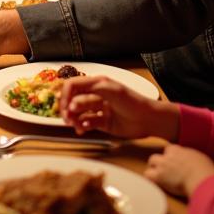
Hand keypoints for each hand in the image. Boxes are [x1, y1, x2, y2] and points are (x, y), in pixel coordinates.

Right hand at [59, 76, 179, 139]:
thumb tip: (72, 102)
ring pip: (78, 113)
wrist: (149, 119)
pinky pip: (87, 124)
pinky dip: (83, 126)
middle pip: (73, 100)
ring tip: (76, 126)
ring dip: (74, 119)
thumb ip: (91, 91)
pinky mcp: (102, 123)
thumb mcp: (112, 91)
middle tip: (67, 119)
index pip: (73, 85)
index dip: (65, 95)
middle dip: (68, 109)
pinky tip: (85, 129)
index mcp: (97, 84)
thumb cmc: (133, 101)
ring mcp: (98, 109)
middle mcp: (95, 95)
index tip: (64, 106)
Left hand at [145, 144, 213, 198]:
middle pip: (158, 155)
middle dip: (160, 162)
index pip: (170, 150)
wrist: (201, 178)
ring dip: (154, 168)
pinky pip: (148, 175)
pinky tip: (156, 184)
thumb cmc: (205, 170)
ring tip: (160, 178)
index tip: (175, 164)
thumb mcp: (199, 158)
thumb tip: (193, 161)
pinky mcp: (159, 176)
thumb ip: (191, 158)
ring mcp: (162, 164)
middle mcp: (168, 155)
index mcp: (179, 150)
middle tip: (166, 172)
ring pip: (151, 161)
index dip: (171, 157)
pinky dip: (151, 179)